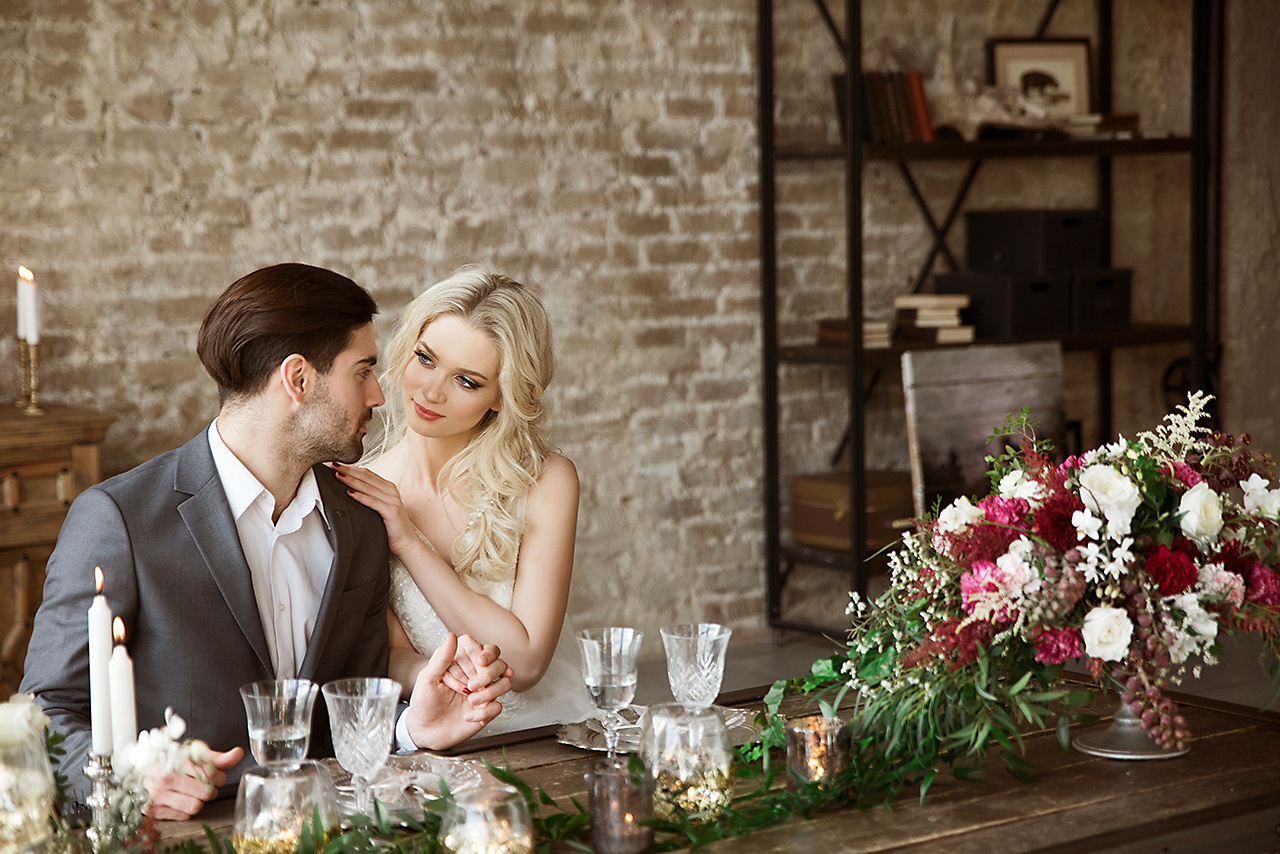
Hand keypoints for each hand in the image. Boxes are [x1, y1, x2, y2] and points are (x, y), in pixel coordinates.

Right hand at [143, 747, 242, 820]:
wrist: (140, 767)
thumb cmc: (170, 759)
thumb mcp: (193, 753)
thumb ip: (217, 757)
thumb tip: (237, 754)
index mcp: (179, 760)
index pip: (213, 775)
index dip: (219, 776)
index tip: (214, 775)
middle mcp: (166, 778)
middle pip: (207, 793)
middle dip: (210, 789)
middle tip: (203, 784)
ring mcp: (158, 795)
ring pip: (195, 806)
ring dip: (198, 800)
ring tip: (192, 792)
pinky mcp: (153, 809)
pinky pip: (183, 816)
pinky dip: (185, 809)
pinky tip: (180, 799)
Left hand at [331, 464, 418, 555]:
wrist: (406, 542)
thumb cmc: (390, 526)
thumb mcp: (380, 507)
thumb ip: (370, 496)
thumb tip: (349, 489)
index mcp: (388, 487)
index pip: (367, 473)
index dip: (351, 468)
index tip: (337, 464)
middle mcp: (391, 491)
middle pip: (366, 476)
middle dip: (348, 470)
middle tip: (333, 466)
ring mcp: (392, 500)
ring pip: (367, 487)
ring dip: (351, 481)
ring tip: (338, 476)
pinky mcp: (391, 511)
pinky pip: (372, 501)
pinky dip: (360, 496)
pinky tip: (349, 493)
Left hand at [404, 633, 513, 749]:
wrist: (425, 731)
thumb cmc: (424, 702)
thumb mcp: (427, 678)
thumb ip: (442, 657)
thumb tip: (452, 636)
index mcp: (462, 663)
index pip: (484, 649)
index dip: (486, 653)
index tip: (480, 661)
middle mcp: (475, 675)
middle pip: (499, 663)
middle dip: (488, 674)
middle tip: (471, 686)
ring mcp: (483, 692)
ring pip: (505, 683)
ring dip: (489, 693)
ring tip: (471, 701)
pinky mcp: (487, 710)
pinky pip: (498, 707)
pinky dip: (484, 713)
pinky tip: (468, 717)